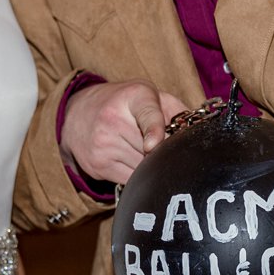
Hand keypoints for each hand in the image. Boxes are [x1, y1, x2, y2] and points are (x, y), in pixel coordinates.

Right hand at [60, 79, 188, 187]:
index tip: (153, 145)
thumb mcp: (148, 95)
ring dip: (150, 165)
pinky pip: (130, 179)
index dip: (153, 130)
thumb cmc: (122, 103)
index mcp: (133, 97)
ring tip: (142, 149)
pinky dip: (137, 174)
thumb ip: (175, 110)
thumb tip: (199, 134)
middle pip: (151, 151)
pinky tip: (129, 159)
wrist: (74, 113)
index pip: (146, 114)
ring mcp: (103, 145)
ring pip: (142, 168)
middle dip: (163, 152)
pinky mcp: (97, 165)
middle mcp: (113, 120)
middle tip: (161, 146)